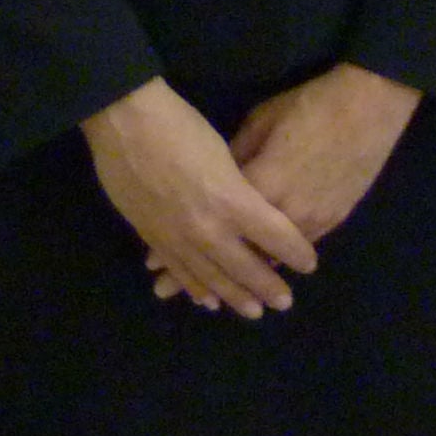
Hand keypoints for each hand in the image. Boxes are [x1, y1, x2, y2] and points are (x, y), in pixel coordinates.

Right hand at [82, 76, 317, 318]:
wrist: (125, 123)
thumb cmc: (180, 126)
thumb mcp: (224, 150)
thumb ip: (241, 185)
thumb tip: (254, 207)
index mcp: (233, 201)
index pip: (276, 236)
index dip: (296, 252)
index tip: (309, 264)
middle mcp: (209, 228)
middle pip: (246, 267)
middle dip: (268, 286)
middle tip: (285, 302)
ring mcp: (178, 238)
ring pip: (212, 278)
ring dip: (235, 297)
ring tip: (253, 312)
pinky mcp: (153, 238)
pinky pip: (180, 271)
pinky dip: (195, 288)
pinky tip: (207, 300)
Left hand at [145, 64, 419, 299]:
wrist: (367, 105)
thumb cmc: (309, 106)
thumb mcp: (260, 124)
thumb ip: (235, 160)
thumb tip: (217, 182)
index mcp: (252, 188)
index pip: (212, 226)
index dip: (183, 246)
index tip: (157, 266)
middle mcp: (277, 214)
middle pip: (236, 256)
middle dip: (206, 278)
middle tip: (180, 298)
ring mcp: (308, 220)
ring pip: (268, 262)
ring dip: (243, 281)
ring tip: (222, 301)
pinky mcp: (332, 219)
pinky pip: (295, 253)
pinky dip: (274, 265)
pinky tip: (262, 277)